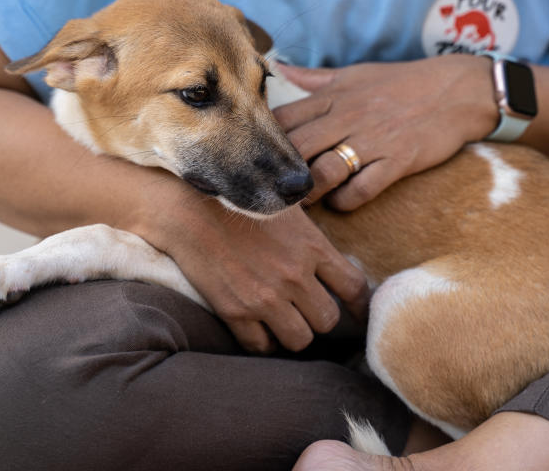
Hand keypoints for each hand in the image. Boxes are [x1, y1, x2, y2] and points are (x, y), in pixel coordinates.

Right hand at [138, 182, 369, 353]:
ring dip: (293, 333)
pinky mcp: (235, 312)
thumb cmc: (239, 202)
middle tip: (305, 310)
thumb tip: (332, 260)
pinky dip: (262, 342)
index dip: (360, 306)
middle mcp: (294, 276)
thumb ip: (312, 238)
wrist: (188, 209)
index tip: (357, 314)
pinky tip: (257, 329)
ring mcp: (265, 297)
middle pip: (328, 320)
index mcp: (312, 248)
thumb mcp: (287, 208)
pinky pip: (261, 346)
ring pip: (300, 340)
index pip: (354, 287)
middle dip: (319, 318)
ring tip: (283, 322)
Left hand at [273, 55, 497, 210]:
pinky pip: (362, 188)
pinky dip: (346, 201)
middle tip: (273, 189)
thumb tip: (278, 69)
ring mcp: (373, 140)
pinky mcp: (398, 160)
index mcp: (333, 96)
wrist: (458, 90)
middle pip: (298, 148)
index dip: (265, 140)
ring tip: (304, 200)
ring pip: (325, 171)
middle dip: (281, 172)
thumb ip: (314, 79)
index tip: (260, 156)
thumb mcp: (354, 73)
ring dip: (310, 191)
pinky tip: (342, 202)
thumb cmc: (402, 82)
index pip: (284, 118)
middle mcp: (348, 117)